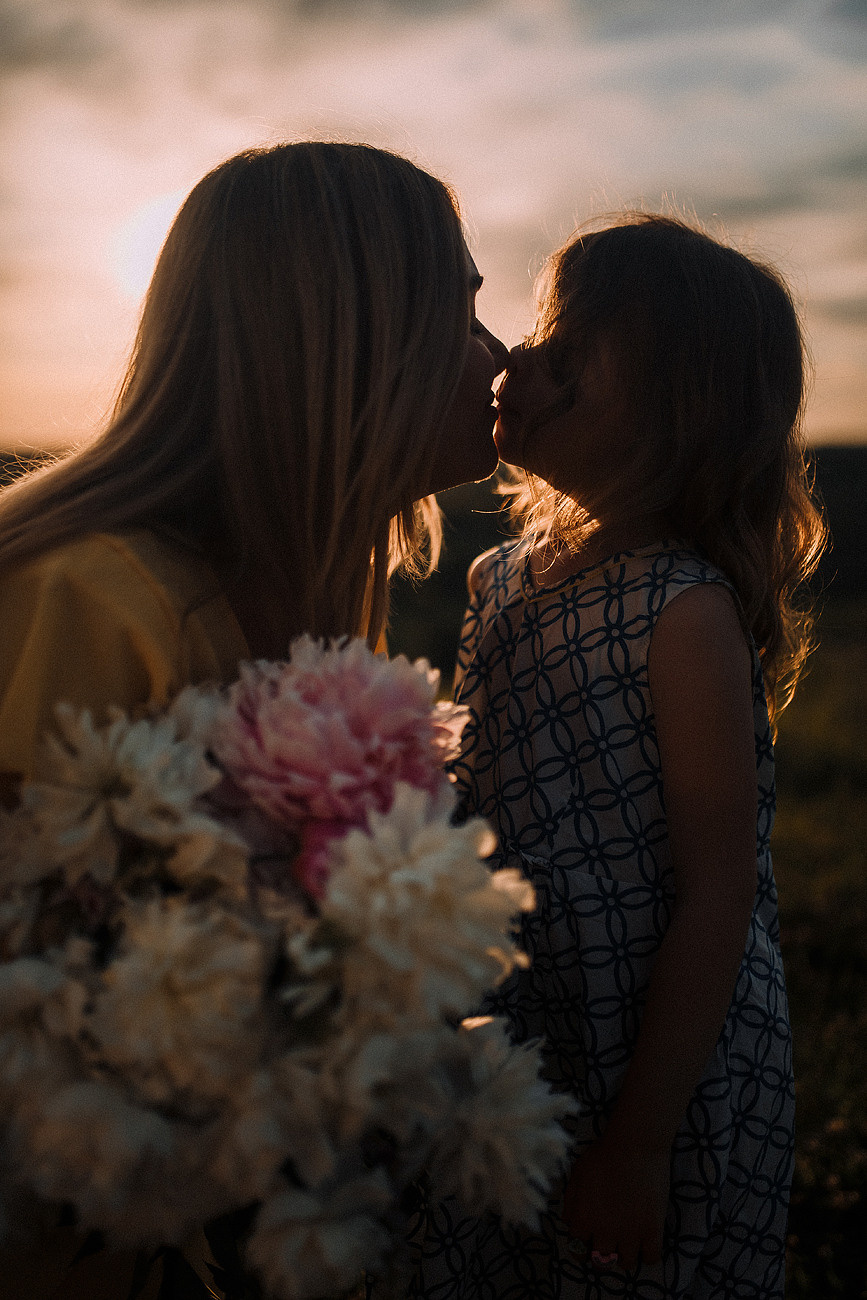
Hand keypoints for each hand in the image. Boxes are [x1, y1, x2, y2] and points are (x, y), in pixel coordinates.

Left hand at [561, 1135, 669, 1271]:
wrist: (634, 1146)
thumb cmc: (602, 1155)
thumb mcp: (577, 1175)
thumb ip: (571, 1202)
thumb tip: (569, 1222)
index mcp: (583, 1220)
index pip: (576, 1250)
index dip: (581, 1247)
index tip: (587, 1243)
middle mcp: (604, 1233)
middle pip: (600, 1262)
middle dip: (601, 1256)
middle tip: (607, 1246)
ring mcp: (630, 1235)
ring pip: (625, 1264)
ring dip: (624, 1256)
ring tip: (627, 1244)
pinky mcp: (652, 1230)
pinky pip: (651, 1258)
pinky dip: (648, 1254)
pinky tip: (646, 1243)